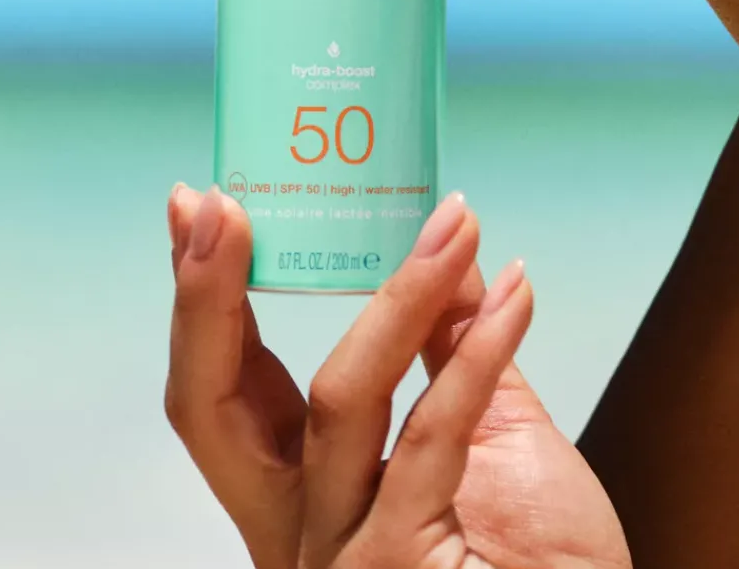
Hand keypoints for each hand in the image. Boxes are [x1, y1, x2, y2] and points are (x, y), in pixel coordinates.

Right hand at [165, 185, 629, 568]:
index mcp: (306, 498)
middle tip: (222, 206)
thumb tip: (444, 252)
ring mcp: (340, 556)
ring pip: (338, 399)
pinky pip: (429, 437)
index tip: (201, 209)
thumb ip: (453, 352)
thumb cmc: (537, 560)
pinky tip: (513, 290)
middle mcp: (298, 531)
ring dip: (400, 292)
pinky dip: (478, 353)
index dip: (206, 302)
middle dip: (207, 297)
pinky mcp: (397, 567)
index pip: (228, 391)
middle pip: (215, 404)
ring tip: (455, 221)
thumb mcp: (487, 438)